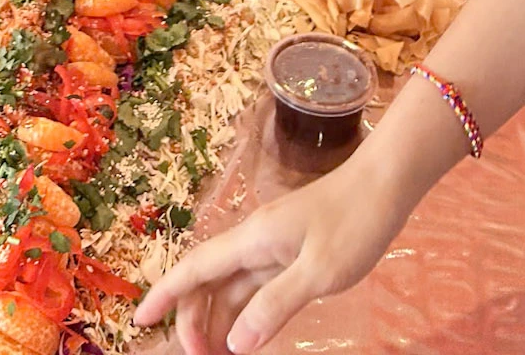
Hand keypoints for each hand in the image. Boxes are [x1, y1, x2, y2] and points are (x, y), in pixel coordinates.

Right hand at [134, 158, 396, 354]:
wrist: (385, 185)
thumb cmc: (353, 222)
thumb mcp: (317, 272)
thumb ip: (274, 306)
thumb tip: (235, 345)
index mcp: (252, 240)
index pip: (195, 268)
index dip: (164, 294)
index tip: (140, 321)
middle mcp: (254, 241)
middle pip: (207, 280)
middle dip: (192, 318)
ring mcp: (272, 246)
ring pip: (231, 286)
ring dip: (219, 319)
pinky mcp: (291, 253)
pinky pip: (255, 286)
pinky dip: (245, 311)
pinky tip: (248, 334)